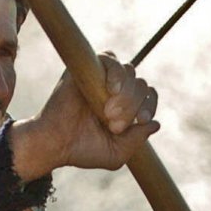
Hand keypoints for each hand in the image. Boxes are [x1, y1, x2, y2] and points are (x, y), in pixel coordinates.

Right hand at [9, 52, 158, 179]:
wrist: (55, 143)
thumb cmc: (82, 150)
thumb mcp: (116, 153)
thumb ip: (137, 140)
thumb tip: (156, 124)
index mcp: (124, 106)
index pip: (148, 95)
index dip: (150, 105)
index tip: (143, 120)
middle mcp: (114, 89)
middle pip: (140, 84)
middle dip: (133, 106)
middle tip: (114, 125)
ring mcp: (101, 77)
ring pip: (129, 71)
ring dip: (126, 94)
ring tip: (108, 113)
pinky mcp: (86, 67)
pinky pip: (110, 58)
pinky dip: (116, 73)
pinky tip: (111, 90)